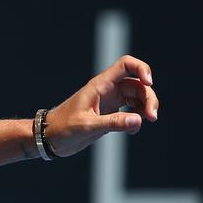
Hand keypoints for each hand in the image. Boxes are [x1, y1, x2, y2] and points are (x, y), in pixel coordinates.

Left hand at [44, 55, 158, 157]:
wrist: (49, 138)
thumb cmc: (63, 128)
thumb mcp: (87, 126)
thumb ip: (113, 123)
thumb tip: (139, 120)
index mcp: (100, 86)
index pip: (125, 65)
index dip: (141, 69)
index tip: (150, 83)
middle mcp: (107, 90)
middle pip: (138, 84)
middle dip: (149, 97)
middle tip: (152, 117)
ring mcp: (109, 101)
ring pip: (137, 97)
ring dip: (147, 107)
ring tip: (147, 121)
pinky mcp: (109, 113)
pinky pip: (131, 110)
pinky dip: (137, 117)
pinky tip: (133, 129)